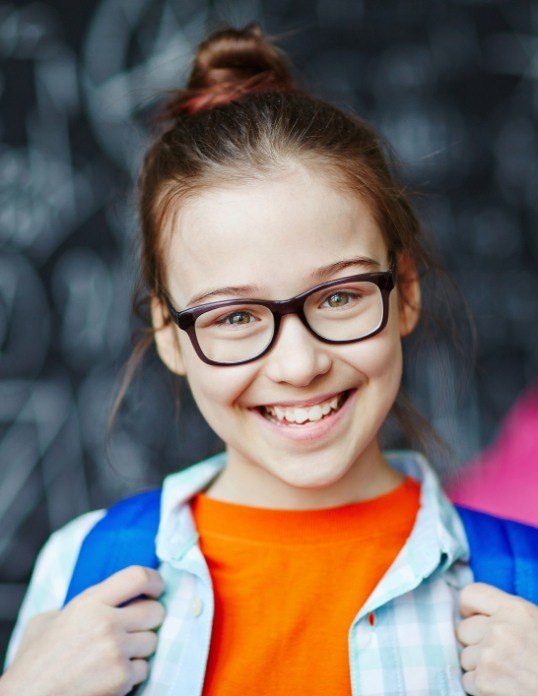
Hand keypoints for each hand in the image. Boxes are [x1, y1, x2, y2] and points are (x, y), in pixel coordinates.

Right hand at [0, 566, 164, 695]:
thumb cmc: (35, 661)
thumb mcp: (50, 619)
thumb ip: (83, 604)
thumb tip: (112, 596)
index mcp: (89, 602)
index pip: (137, 576)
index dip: (154, 581)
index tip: (156, 588)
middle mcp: (106, 623)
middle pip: (155, 611)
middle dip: (149, 620)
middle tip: (135, 628)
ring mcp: (115, 651)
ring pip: (152, 642)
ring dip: (139, 650)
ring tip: (115, 655)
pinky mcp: (121, 678)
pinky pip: (144, 669)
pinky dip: (131, 674)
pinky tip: (110, 675)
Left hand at [457, 582, 537, 694]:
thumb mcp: (536, 623)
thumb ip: (509, 615)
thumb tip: (477, 615)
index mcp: (515, 609)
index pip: (471, 594)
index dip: (469, 609)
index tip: (475, 620)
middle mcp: (499, 628)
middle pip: (463, 629)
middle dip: (476, 643)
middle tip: (498, 655)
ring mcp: (490, 655)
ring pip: (465, 657)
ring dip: (479, 667)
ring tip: (505, 673)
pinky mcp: (485, 680)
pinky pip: (468, 680)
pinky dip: (481, 688)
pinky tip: (502, 688)